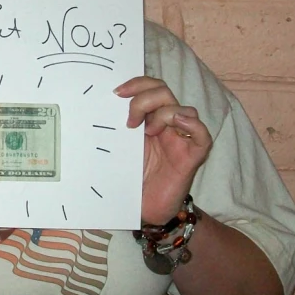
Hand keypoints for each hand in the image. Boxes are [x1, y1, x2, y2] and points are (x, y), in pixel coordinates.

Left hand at [116, 76, 211, 224]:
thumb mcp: (118, 149)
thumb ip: (113, 130)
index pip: (149, 87)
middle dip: (144, 98)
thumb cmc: (131, 180)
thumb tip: (91, 111)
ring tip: (148, 132)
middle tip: (130, 120)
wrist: (144, 211)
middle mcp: (165, 125)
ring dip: (163, 114)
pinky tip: (178, 124)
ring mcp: (180, 140)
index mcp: (147, 120)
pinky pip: (202, 135)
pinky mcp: (192, 157)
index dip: (136, 83)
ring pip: (183, 109)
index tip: (117, 92)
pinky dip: (192, 125)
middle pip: (163, 92)